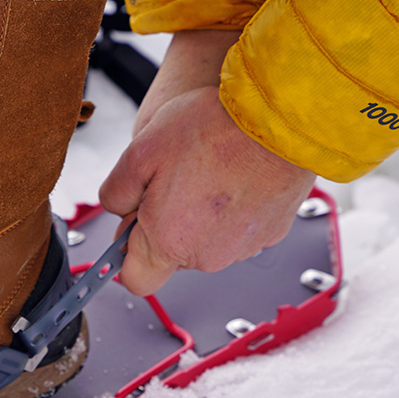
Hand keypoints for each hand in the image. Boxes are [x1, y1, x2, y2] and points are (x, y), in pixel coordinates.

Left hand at [99, 86, 314, 295]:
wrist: (281, 117)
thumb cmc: (215, 130)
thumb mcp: (140, 152)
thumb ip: (116, 192)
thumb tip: (117, 208)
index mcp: (170, 243)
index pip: (137, 280)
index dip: (126, 257)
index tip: (129, 229)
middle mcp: (208, 255)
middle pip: (172, 254)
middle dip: (165, 223)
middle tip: (173, 177)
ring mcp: (245, 246)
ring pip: (207, 240)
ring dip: (201, 213)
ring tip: (208, 168)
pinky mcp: (273, 231)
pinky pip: (240, 227)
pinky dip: (234, 206)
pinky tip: (234, 173)